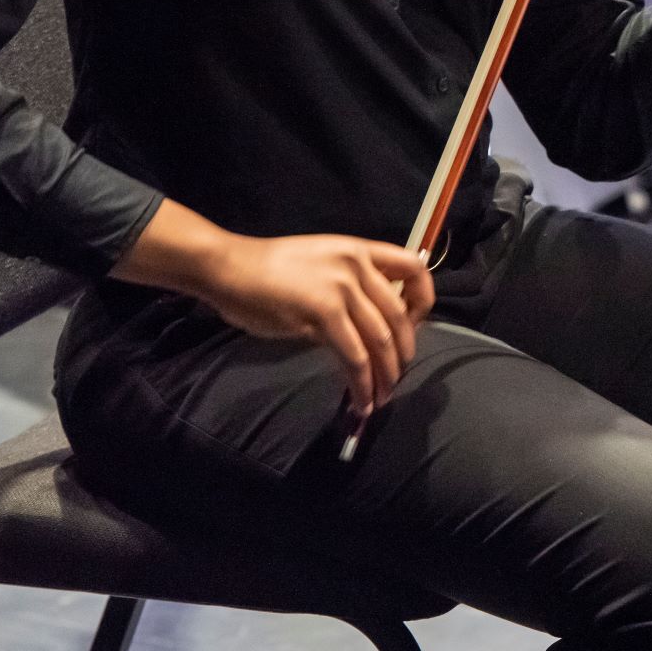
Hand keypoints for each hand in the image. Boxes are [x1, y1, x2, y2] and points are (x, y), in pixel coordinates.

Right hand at [199, 234, 435, 414]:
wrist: (228, 267)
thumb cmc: (266, 271)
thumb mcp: (321, 264)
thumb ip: (349, 288)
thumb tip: (366, 326)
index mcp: (359, 250)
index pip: (414, 267)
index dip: (422, 301)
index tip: (414, 326)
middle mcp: (357, 266)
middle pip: (398, 315)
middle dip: (402, 353)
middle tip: (396, 376)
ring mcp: (342, 288)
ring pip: (380, 339)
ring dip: (385, 374)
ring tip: (383, 397)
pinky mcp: (323, 312)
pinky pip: (354, 355)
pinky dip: (362, 382)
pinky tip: (361, 400)